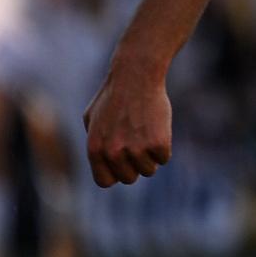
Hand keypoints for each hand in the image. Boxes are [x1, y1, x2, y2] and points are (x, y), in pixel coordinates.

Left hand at [84, 71, 171, 186]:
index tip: (122, 162)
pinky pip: (164, 158)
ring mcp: (136, 149)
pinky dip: (163, 146)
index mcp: (95, 149)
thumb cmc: (113, 95)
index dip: (115, 173)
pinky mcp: (157, 143)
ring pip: (149, 170)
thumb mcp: (91, 119)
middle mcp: (113, 152)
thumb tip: (103, 164)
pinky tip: (157, 127)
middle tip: (136, 142)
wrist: (136, 75)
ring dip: (150, 155)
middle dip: (134, 164)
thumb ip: (95, 143)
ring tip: (146, 131)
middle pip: (129, 178)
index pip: (105, 182)